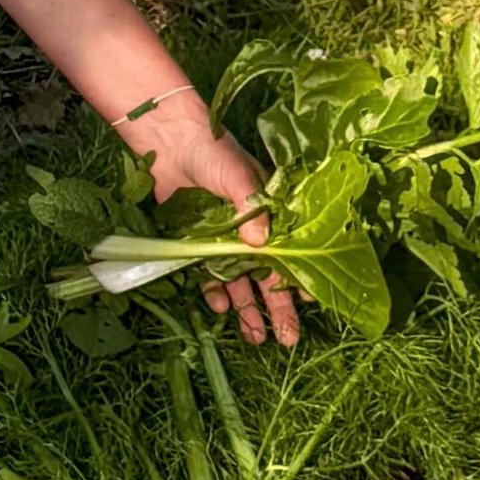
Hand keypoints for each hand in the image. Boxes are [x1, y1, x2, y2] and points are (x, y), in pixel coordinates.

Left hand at [123, 92, 299, 351]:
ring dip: (248, 309)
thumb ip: (251, 208)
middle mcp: (252, 230)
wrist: (169, 140)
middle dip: (278, 308)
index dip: (300, 277)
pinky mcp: (199, 243)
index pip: (292, 250)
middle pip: (268, 275)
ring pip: (241, 281)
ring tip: (256, 338)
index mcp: (272, 212)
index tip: (309, 301)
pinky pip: (210, 275)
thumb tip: (261, 244)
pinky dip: (215, 292)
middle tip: (289, 339)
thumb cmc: (212, 150)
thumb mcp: (238, 175)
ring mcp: (225, 239)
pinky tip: (219, 308)